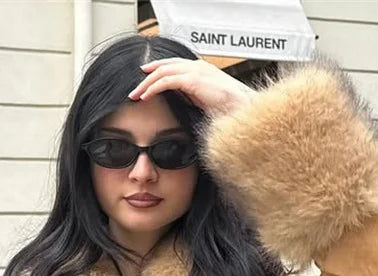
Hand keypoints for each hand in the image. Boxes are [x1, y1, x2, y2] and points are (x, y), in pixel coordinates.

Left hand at [127, 57, 253, 116]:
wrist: (241, 108)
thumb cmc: (229, 107)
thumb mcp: (206, 100)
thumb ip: (193, 96)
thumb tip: (181, 102)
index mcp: (200, 69)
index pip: (174, 65)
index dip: (158, 69)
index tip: (145, 77)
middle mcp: (196, 66)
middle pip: (165, 66)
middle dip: (148, 75)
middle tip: (135, 87)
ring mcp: (195, 71)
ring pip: (163, 72)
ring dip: (147, 83)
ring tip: (136, 94)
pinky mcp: (192, 80)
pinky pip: (167, 81)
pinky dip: (154, 88)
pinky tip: (146, 96)